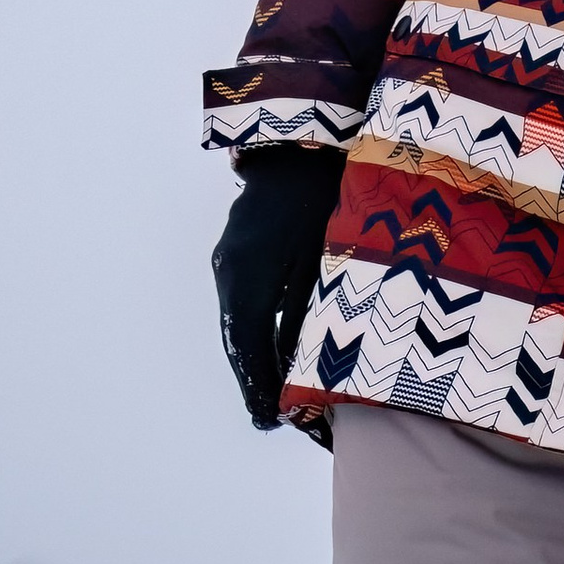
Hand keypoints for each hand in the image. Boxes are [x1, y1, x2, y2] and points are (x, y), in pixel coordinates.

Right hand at [212, 149, 345, 429]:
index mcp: (251, 273)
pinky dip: (254, 333)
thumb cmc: (333, 194)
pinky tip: (270, 353)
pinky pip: (243, 303)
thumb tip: (305, 367)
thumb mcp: (332, 257)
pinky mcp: (238, 250)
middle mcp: (231, 268)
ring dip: (252, 359)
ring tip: (269, 397)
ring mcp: (230, 257)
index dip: (259, 387)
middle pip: (237, 339)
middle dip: (254, 381)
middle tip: (269, 420)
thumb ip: (315, 311)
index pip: (248, 344)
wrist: (308, 141)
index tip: (270, 422)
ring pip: (238, 322)